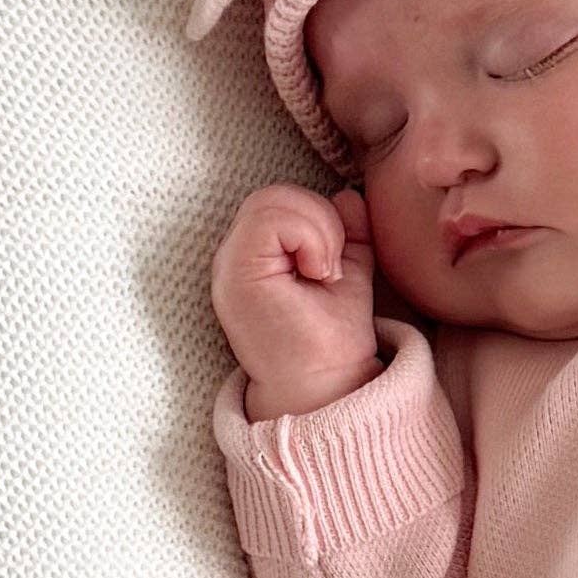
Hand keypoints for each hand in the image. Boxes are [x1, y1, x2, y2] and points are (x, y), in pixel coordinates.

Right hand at [212, 179, 386, 416]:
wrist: (327, 384)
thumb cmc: (331, 340)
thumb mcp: (347, 273)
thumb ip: (347, 234)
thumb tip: (348, 196)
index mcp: (253, 257)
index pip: (278, 202)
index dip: (316, 218)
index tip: (333, 266)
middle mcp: (232, 258)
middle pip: (272, 194)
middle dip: (318, 220)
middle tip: (330, 268)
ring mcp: (230, 266)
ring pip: (271, 199)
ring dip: (316, 230)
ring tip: (324, 272)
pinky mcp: (237, 274)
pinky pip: (270, 218)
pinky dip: (309, 235)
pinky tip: (318, 272)